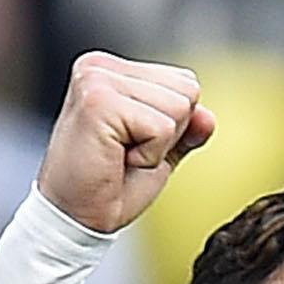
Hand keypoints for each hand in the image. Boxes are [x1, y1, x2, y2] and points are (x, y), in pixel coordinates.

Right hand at [38, 51, 216, 233]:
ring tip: (120, 155)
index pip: (184, 81)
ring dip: (158, 145)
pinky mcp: (99, 101)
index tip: (132, 143)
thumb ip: (185, 129)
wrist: (76, 217)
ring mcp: (96, 79)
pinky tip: (116, 160)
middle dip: (168, 133)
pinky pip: (162, 127)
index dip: (173, 125)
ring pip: (179, 107)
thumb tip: (208, 117)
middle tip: (126, 152)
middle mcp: (100, 66)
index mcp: (113, 70)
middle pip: (187, 90)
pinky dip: (149, 155)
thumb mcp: (159, 152)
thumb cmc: (110, 186)